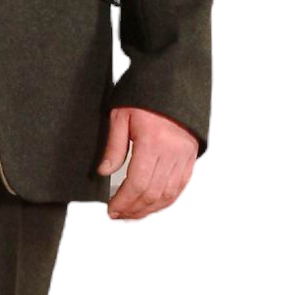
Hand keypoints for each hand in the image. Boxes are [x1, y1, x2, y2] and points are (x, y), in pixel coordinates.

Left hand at [97, 106, 197, 220]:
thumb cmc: (144, 95)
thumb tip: (104, 172)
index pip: (137, 183)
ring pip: (168, 194)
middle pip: (153, 193)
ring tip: (132, 213)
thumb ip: (114, 146)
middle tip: (118, 214)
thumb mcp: (120, 115)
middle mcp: (172, 151)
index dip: (124, 201)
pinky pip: (180, 186)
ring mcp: (184, 154)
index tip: (111, 209)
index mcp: (153, 141)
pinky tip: (152, 205)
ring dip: (149, 209)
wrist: (172, 80)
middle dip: (134, 209)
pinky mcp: (190, 155)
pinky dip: (166, 200)